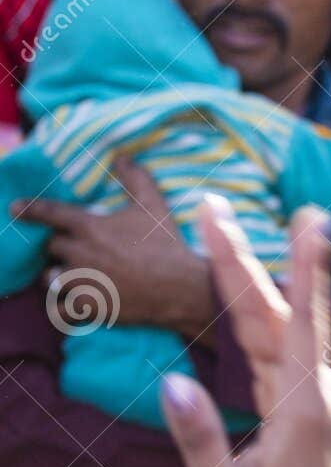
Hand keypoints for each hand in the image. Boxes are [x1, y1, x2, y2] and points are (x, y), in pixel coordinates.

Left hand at [11, 158, 213, 340]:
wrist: (179, 288)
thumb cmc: (166, 245)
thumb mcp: (153, 206)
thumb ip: (135, 179)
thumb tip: (122, 156)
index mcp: (89, 226)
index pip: (49, 213)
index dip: (30, 209)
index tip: (13, 208)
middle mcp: (79, 254)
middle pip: (51, 248)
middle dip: (58, 248)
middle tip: (73, 251)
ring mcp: (81, 283)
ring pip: (51, 279)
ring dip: (57, 276)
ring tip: (71, 278)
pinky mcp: (89, 307)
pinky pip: (61, 310)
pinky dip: (63, 307)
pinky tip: (73, 306)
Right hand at [160, 199, 330, 466]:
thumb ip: (198, 438)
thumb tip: (174, 383)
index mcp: (304, 416)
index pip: (302, 332)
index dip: (303, 273)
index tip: (310, 222)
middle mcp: (316, 398)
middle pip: (275, 318)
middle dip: (242, 260)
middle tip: (211, 206)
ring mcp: (310, 398)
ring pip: (270, 328)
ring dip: (240, 279)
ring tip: (212, 224)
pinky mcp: (299, 402)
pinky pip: (270, 348)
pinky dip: (246, 313)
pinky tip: (231, 276)